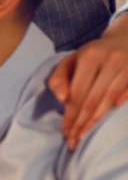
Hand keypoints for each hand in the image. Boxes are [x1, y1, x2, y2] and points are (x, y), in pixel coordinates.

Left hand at [48, 22, 127, 149]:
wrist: (125, 40)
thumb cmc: (92, 55)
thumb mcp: (71, 61)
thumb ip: (59, 78)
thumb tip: (63, 100)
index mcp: (90, 56)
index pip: (77, 92)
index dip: (70, 114)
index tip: (65, 132)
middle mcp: (110, 60)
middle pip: (92, 99)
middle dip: (81, 123)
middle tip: (73, 140)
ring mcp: (127, 67)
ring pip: (109, 100)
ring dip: (95, 121)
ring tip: (84, 136)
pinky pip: (127, 94)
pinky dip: (116, 109)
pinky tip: (105, 123)